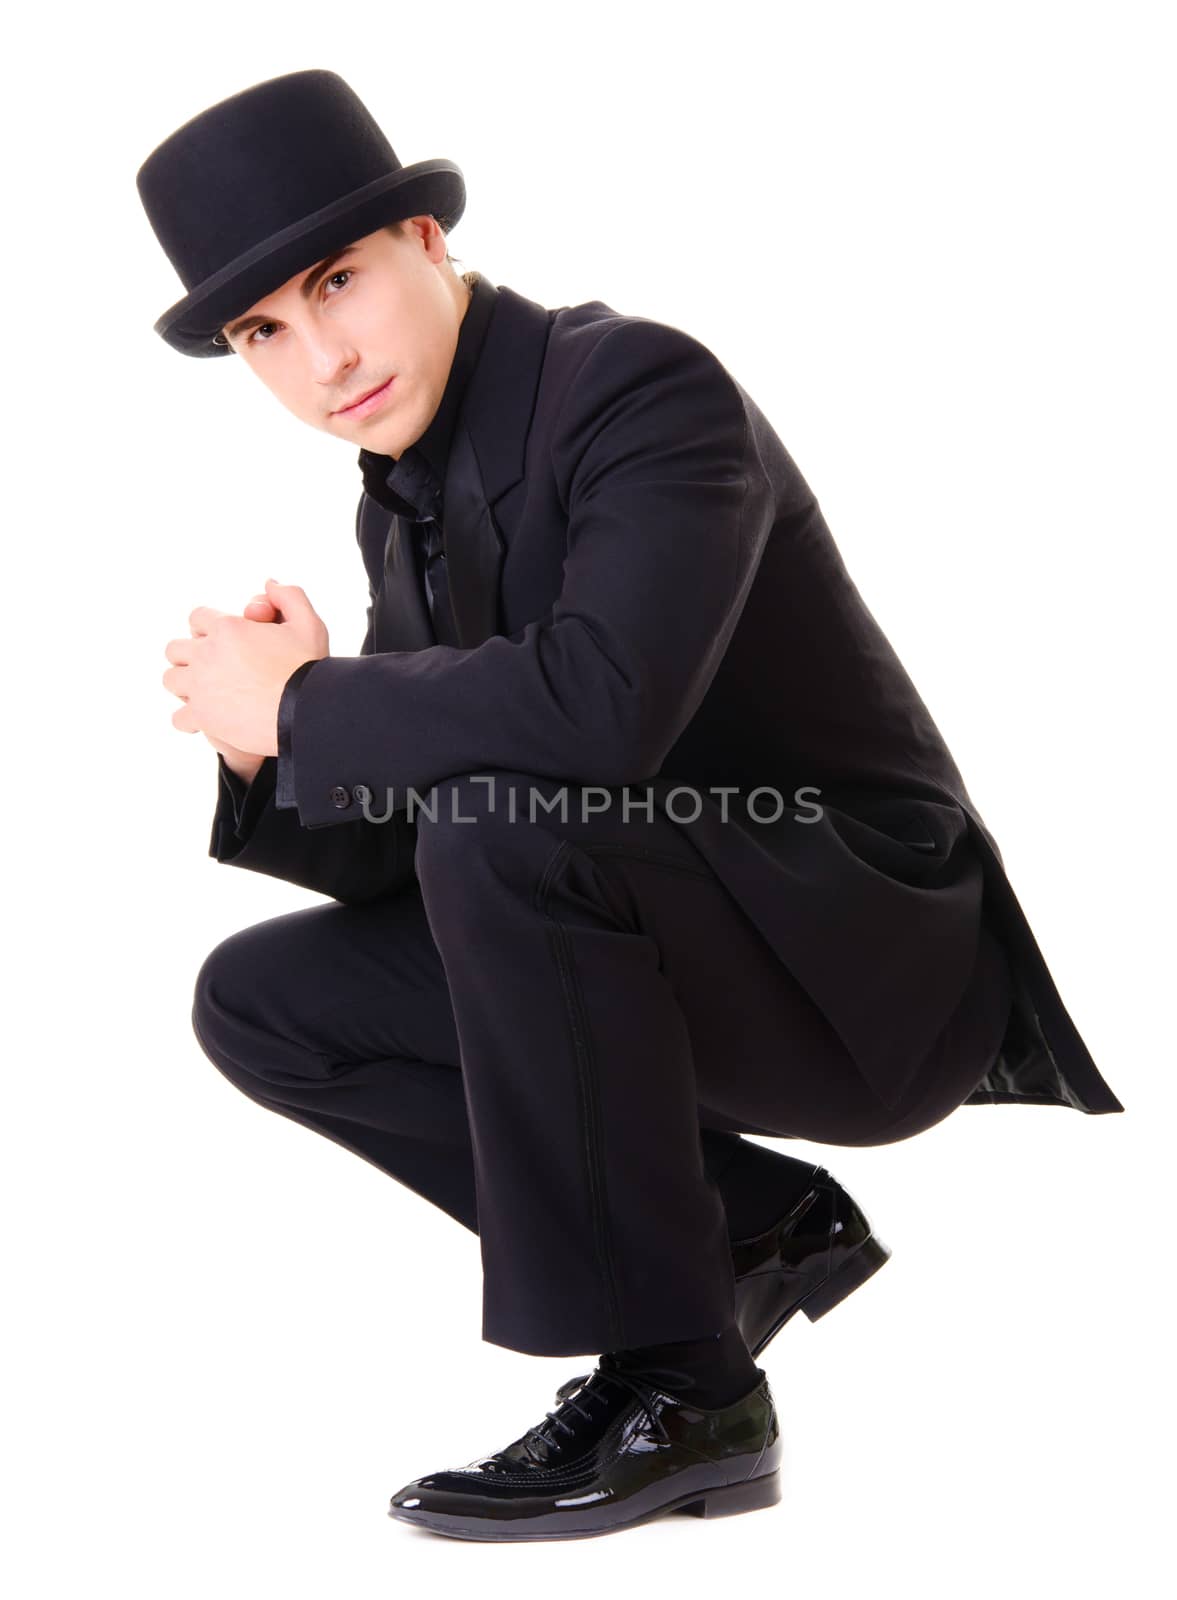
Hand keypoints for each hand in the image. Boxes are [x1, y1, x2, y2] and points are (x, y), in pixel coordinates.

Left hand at [163, 578, 329, 757]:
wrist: (306, 711)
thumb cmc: (308, 668)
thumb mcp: (308, 623)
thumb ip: (288, 596)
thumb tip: (269, 584)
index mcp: (227, 628)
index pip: (197, 618)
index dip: (209, 627)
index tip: (221, 641)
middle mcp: (206, 654)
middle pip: (175, 649)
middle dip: (191, 656)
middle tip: (211, 668)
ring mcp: (200, 687)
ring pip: (170, 680)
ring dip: (185, 685)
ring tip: (206, 693)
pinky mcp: (202, 716)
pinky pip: (179, 718)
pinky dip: (190, 720)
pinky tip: (208, 721)